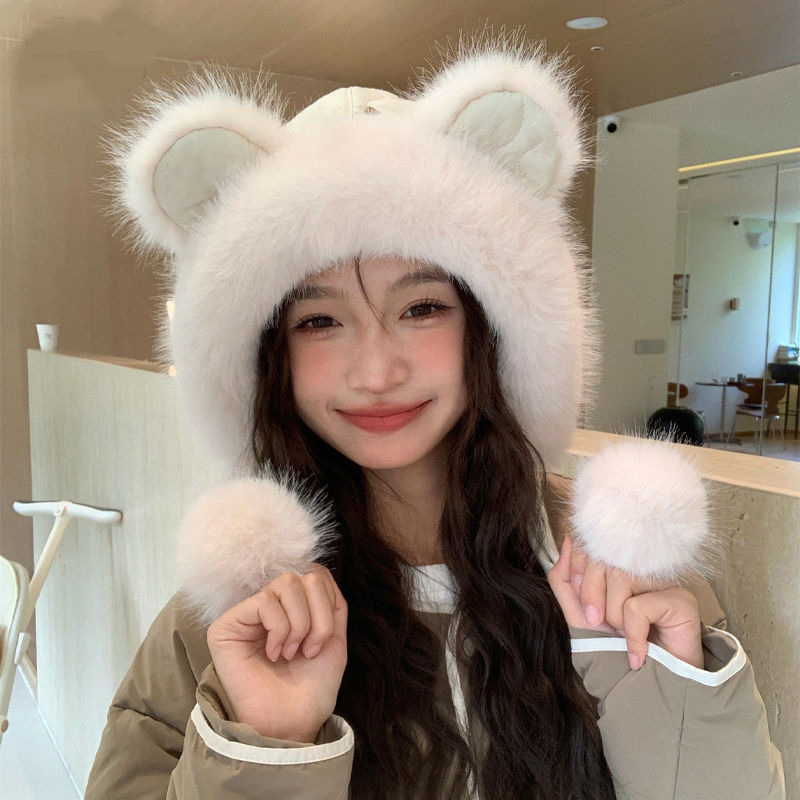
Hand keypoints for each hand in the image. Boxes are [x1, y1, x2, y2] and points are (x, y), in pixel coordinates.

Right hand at [207, 565, 347, 742]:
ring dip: (300, 623)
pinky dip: (279, 629)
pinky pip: (264, 602)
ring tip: (291, 652)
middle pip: (304, 575)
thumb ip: (331, 601)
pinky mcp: (226, 625)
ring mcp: (247, 613)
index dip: (328, 602)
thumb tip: (316, 571)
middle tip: (309, 649)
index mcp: (293, 606)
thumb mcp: (334, 637)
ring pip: (286, 582)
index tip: (324, 640)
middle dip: (318, 615)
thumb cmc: (312, 685)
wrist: (293, 721)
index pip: (315, 573)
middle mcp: (269, 604)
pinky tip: (273, 653)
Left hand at [548, 536, 703, 670]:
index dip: (578, 571)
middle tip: (600, 622)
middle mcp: (644, 566)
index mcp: (621, 564)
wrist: (649, 684)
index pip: (594, 545)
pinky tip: (639, 650)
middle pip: (604, 559)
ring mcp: (665, 580)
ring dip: (614, 617)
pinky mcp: (681, 600)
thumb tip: (568, 541)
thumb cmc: (616, 646)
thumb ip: (565, 579)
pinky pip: (638, 606)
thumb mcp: (580, 613)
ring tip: (624, 635)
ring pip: (620, 579)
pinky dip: (632, 634)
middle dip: (591, 596)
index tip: (585, 604)